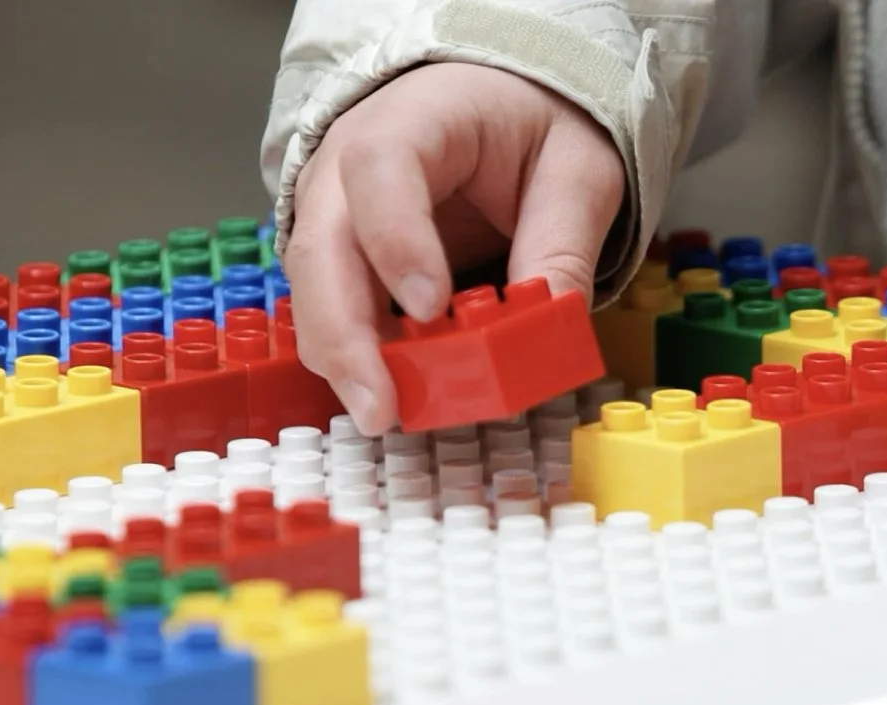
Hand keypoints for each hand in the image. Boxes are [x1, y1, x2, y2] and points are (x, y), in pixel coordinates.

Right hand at [283, 62, 626, 435]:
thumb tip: (549, 328)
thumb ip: (563, 245)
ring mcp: (331, 218)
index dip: (397, 241)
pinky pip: (330, 316)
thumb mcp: (575, 169)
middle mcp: (347, 168)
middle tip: (381, 406)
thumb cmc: (528, 125)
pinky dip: (355, 359)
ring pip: (312, 294)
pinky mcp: (336, 264)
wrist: (488, 109)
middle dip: (345, 335)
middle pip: (320, 249)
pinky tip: (390, 392)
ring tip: (385, 413)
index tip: (432, 309)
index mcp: (413, 119)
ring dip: (343, 360)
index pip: (380, 169)